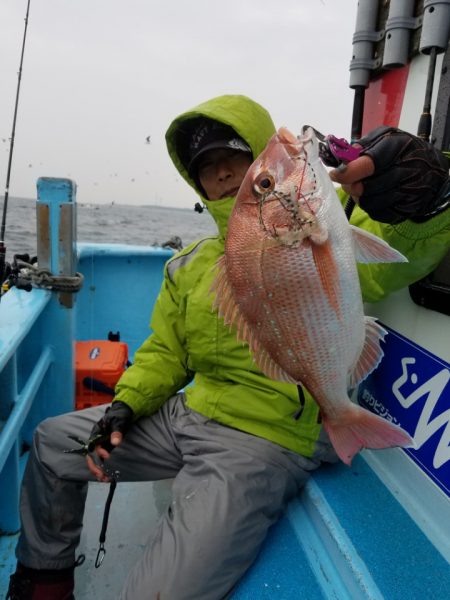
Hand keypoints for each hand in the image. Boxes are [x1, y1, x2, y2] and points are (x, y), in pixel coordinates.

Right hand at [86, 401, 133, 481]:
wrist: (124, 413)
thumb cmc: (120, 416)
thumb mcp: (119, 422)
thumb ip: (117, 432)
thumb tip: (115, 442)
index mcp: (96, 433)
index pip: (93, 445)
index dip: (98, 452)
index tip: (107, 456)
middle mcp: (96, 441)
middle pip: (91, 456)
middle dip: (95, 467)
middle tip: (101, 476)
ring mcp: (101, 446)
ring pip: (95, 461)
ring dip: (98, 471)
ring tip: (105, 479)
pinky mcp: (106, 449)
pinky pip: (102, 461)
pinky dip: (103, 469)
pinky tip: (107, 477)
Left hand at [330, 126, 448, 223]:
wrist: (430, 171)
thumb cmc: (401, 152)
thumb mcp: (384, 138)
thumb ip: (362, 146)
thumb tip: (340, 158)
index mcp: (397, 147)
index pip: (368, 164)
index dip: (348, 172)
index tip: (335, 174)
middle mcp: (406, 170)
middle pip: (366, 187)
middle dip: (351, 186)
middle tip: (348, 182)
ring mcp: (407, 192)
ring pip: (369, 203)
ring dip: (359, 197)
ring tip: (363, 188)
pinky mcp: (405, 210)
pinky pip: (377, 213)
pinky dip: (370, 206)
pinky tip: (376, 196)